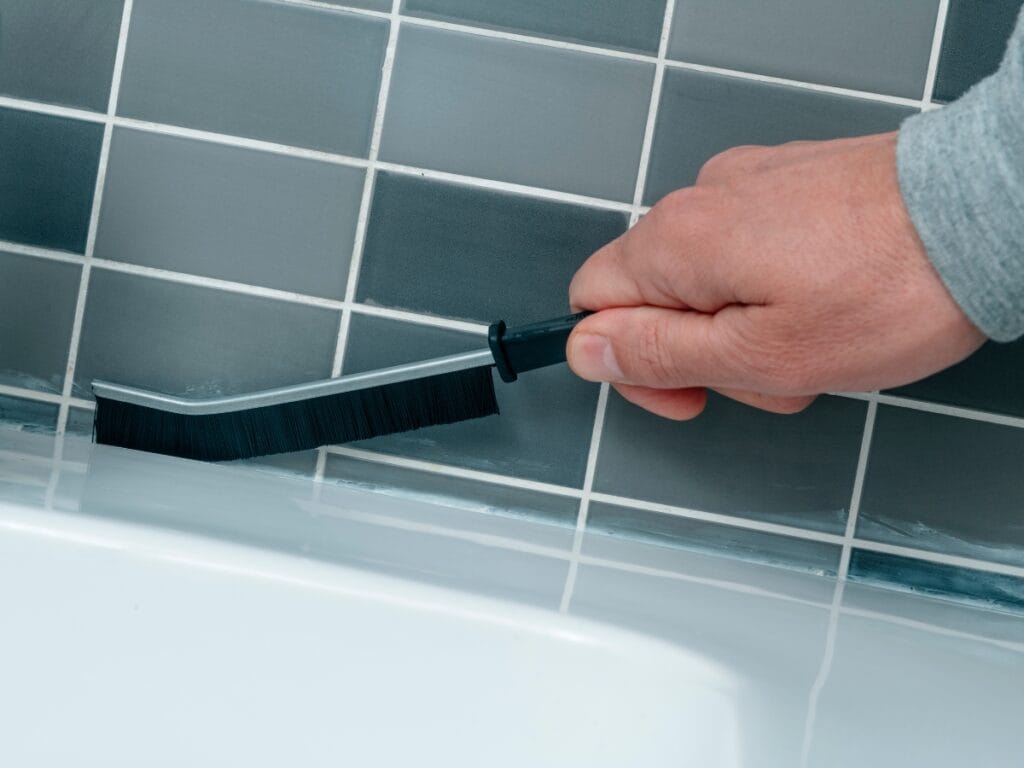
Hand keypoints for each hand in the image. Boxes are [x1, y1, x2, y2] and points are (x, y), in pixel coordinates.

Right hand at [567, 132, 984, 418]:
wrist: (985, 213)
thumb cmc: (890, 290)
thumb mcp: (761, 356)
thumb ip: (658, 354)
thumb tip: (584, 350)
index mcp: (676, 244)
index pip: (592, 303)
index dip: (628, 361)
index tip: (687, 393)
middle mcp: (701, 199)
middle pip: (654, 295)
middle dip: (704, 351)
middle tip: (776, 376)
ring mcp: (748, 182)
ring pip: (709, 278)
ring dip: (746, 325)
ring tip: (819, 339)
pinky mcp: (790, 178)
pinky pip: (751, 245)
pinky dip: (775, 285)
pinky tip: (829, 300)